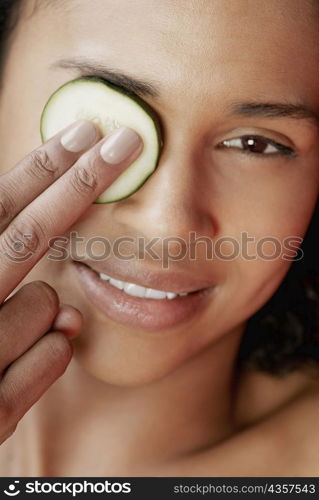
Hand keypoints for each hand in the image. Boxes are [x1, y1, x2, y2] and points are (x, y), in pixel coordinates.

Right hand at [0, 121, 142, 443]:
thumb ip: (7, 277)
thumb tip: (59, 276)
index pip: (1, 210)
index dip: (42, 168)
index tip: (84, 132)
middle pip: (26, 236)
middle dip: (80, 183)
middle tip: (124, 140)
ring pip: (42, 306)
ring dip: (43, 317)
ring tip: (14, 339)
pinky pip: (50, 358)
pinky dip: (47, 359)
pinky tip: (21, 373)